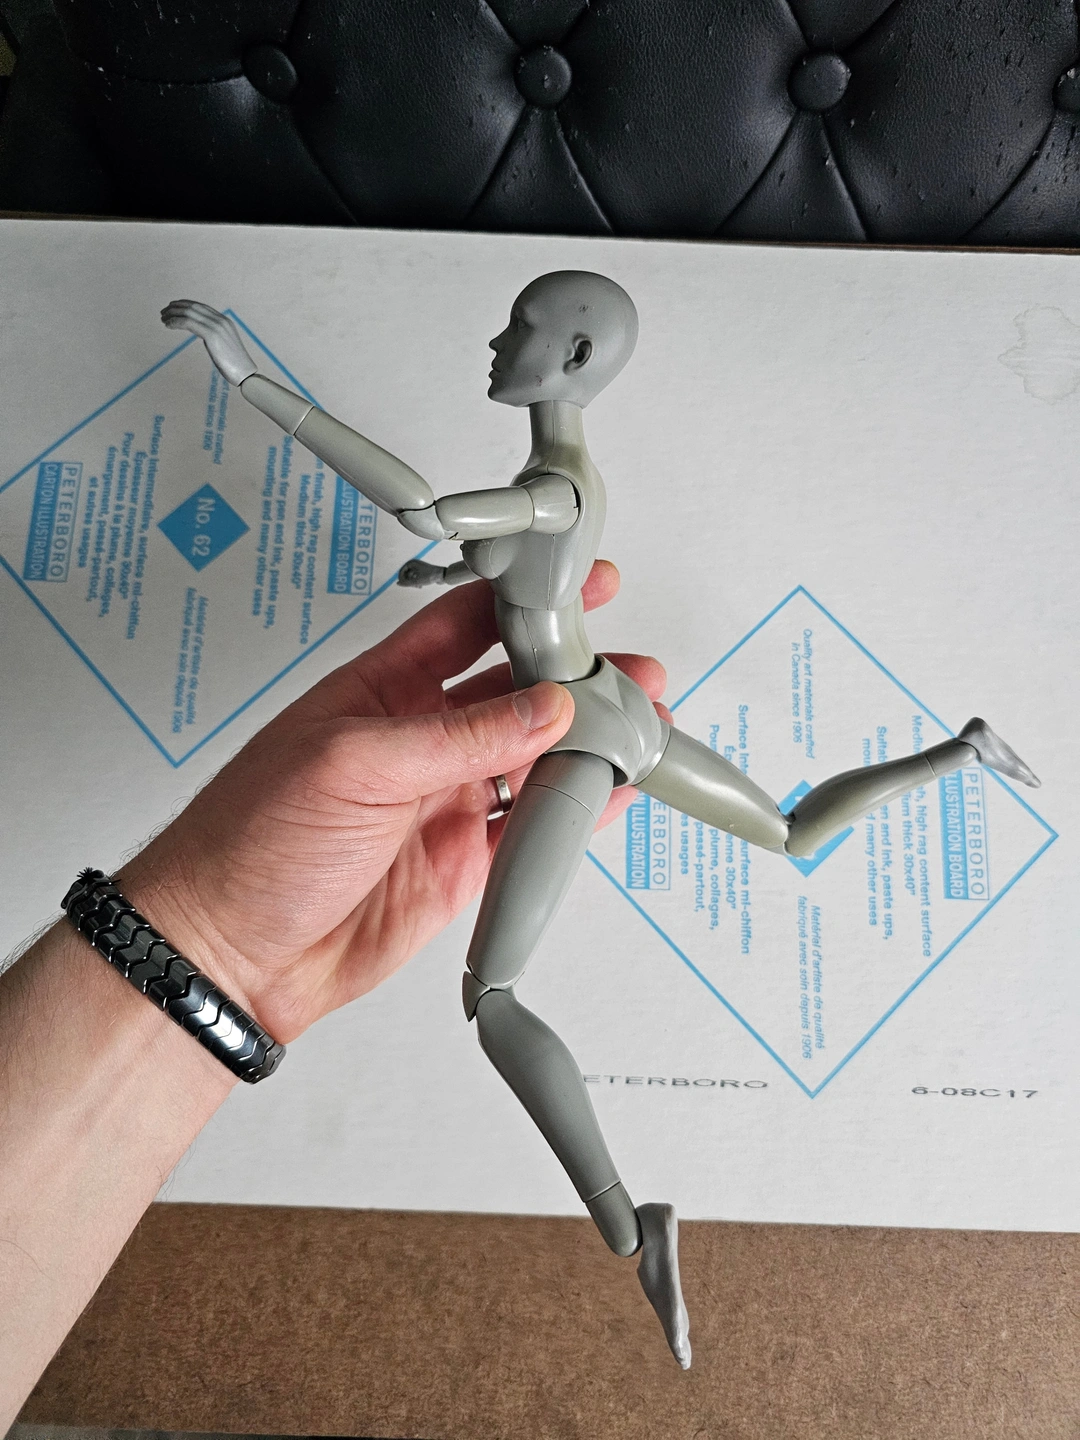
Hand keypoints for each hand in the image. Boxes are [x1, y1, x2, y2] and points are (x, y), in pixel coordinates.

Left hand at [118, 563, 666, 1043]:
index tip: (577, 587)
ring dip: (585, 744)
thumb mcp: (353, 765)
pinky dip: (574, 812)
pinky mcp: (459, 863)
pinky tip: (607, 793)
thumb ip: (459, 737)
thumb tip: (541, 708)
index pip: (466, 626)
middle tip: (627, 670)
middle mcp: (418, 741)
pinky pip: (530, 828)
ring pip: (533, 760)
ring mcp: (442, 802)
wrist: (231, 954)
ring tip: (636, 728)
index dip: (523, 601)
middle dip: (574, 677)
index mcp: (381, 691)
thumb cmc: (249, 843)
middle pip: (514, 693)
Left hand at [161, 299, 257, 385]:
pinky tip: (168, 325)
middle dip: (176, 307)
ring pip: (189, 313)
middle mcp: (220, 320)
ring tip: (163, 318)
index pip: (201, 306)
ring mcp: (216, 326)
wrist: (245, 372)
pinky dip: (176, 322)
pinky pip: (188, 322)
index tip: (173, 307)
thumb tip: (207, 339)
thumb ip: (216, 338)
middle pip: (193, 307)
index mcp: (224, 321)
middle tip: (164, 312)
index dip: (185, 304)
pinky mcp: (211, 334)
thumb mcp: (225, 346)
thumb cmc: (235, 365)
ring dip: (173, 314)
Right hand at [398, 558, 446, 587]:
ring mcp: (419, 567)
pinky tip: (420, 586)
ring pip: (411, 576)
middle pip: (406, 574)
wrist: (442, 575)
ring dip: (413, 582)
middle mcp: (415, 564)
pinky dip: (416, 582)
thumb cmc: (429, 576)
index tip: (403, 584)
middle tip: (412, 586)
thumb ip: (406, 583)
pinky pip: (416, 577)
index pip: (402, 570)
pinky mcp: (422, 572)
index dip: (401, 578)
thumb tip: (397, 583)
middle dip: (408, 581)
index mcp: (412, 563)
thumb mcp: (416, 581)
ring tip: (418, 586)